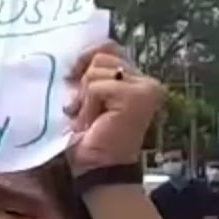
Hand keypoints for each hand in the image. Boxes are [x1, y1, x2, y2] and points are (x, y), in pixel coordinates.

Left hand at [64, 42, 164, 174]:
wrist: (98, 170)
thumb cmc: (90, 139)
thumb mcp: (86, 99)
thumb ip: (87, 75)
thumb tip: (73, 58)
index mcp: (136, 79)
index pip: (108, 48)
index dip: (84, 61)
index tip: (71, 80)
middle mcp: (147, 81)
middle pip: (100, 57)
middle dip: (84, 85)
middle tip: (84, 111)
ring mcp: (145, 88)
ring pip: (96, 71)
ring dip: (85, 98)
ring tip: (91, 119)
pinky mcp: (137, 97)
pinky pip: (96, 87)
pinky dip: (88, 107)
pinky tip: (94, 123)